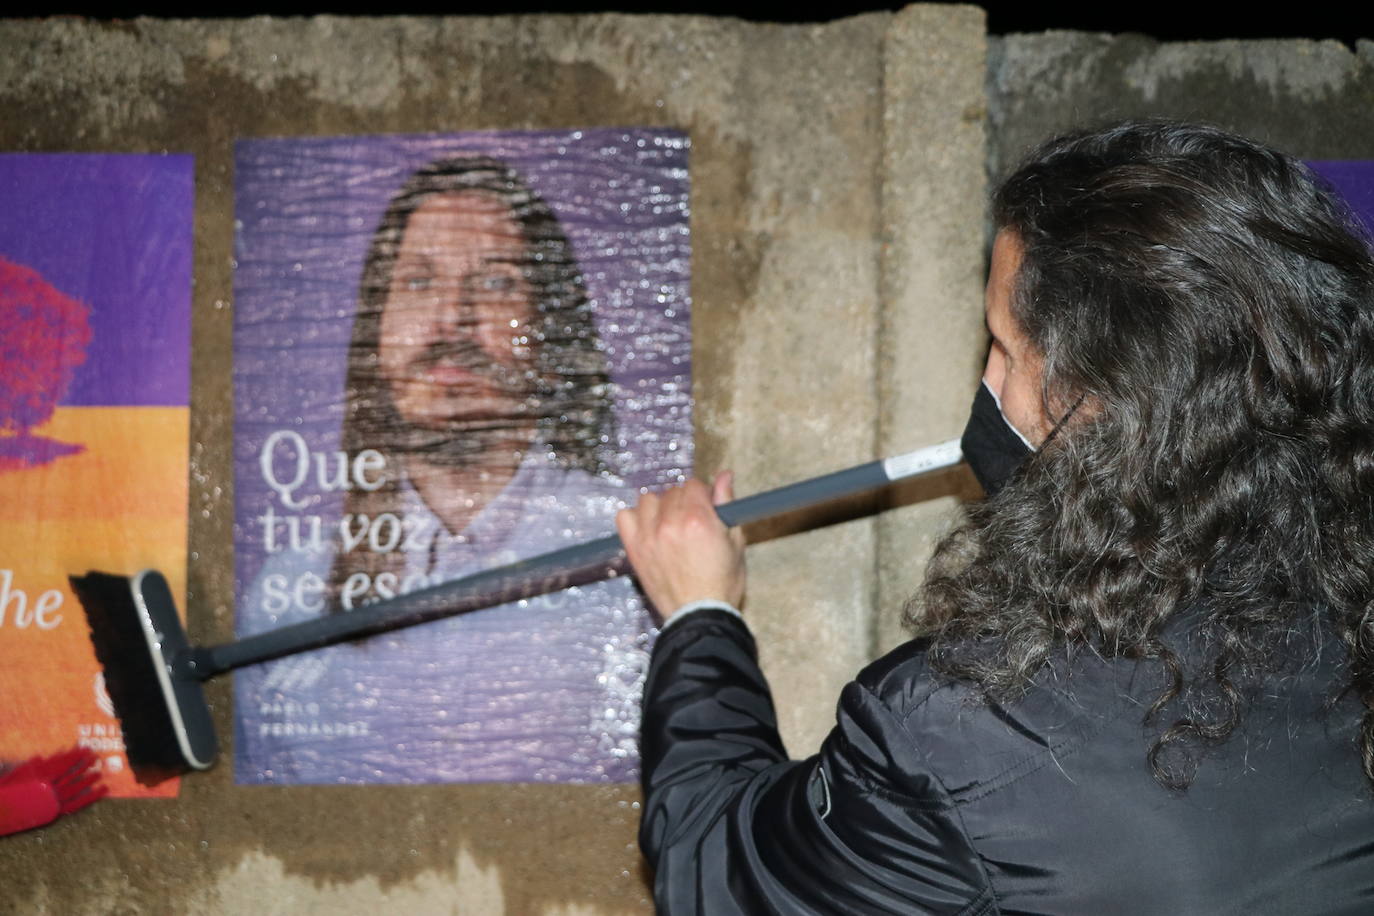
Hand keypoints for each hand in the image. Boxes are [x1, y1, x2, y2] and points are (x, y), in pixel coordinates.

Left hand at [616, 472, 745, 618]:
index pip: (694, 484)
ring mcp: (649, 536)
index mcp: (698, 519)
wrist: (699, 616)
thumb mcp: (735, 543)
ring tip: (670, 524)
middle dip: (684, 501)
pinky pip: (624, 517)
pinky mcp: (634, 549)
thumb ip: (726, 505)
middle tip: (692, 521)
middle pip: (673, 491)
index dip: (703, 494)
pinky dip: (635, 518)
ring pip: (648, 500)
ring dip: (660, 507)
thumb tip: (725, 476)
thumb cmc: (722, 584)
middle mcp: (670, 523)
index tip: (706, 507)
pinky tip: (649, 530)